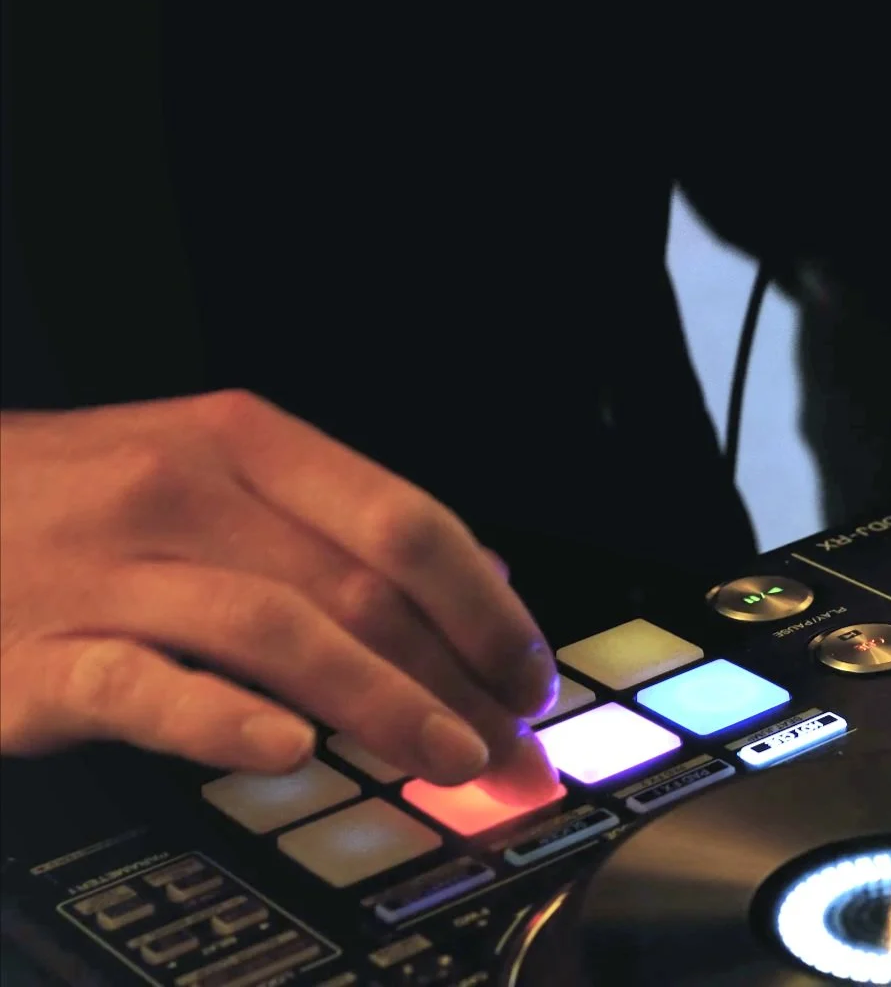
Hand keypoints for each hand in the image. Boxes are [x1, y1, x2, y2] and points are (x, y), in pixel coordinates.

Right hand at [0, 391, 559, 800]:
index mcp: (241, 443)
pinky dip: (222, 720)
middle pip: (359, 587)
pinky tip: (288, 751)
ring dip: (384, 705)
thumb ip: (342, 523)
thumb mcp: (208, 472)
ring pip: (276, 631)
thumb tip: (482, 577)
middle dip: (460, 679)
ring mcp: (104, 574)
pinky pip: (141, 687)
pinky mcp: (33, 659)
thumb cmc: (69, 500)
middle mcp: (180, 493)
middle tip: (515, 747)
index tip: (531, 674)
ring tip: (451, 758)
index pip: (403, 521)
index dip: (486, 608)